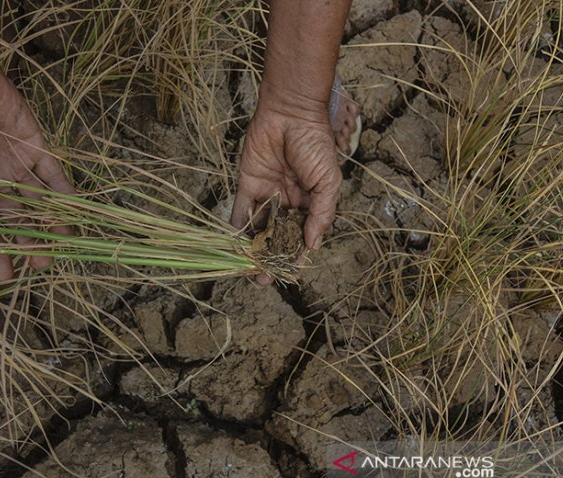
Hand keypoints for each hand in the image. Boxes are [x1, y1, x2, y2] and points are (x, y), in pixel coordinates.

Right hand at [0, 61, 74, 280]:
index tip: (6, 275)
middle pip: (16, 220)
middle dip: (28, 242)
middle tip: (42, 263)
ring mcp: (19, 169)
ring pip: (38, 203)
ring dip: (51, 223)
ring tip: (64, 245)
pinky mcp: (38, 150)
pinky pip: (55, 176)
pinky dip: (66, 194)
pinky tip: (77, 212)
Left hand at [231, 97, 341, 283]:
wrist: (291, 113)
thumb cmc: (315, 144)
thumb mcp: (328, 182)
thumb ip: (321, 213)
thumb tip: (313, 244)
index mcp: (308, 202)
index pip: (301, 235)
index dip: (296, 255)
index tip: (289, 275)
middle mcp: (287, 201)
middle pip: (278, 236)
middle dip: (271, 258)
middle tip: (263, 280)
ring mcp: (267, 193)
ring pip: (259, 227)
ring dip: (253, 248)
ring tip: (248, 270)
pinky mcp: (247, 183)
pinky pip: (241, 209)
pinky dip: (237, 226)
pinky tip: (234, 245)